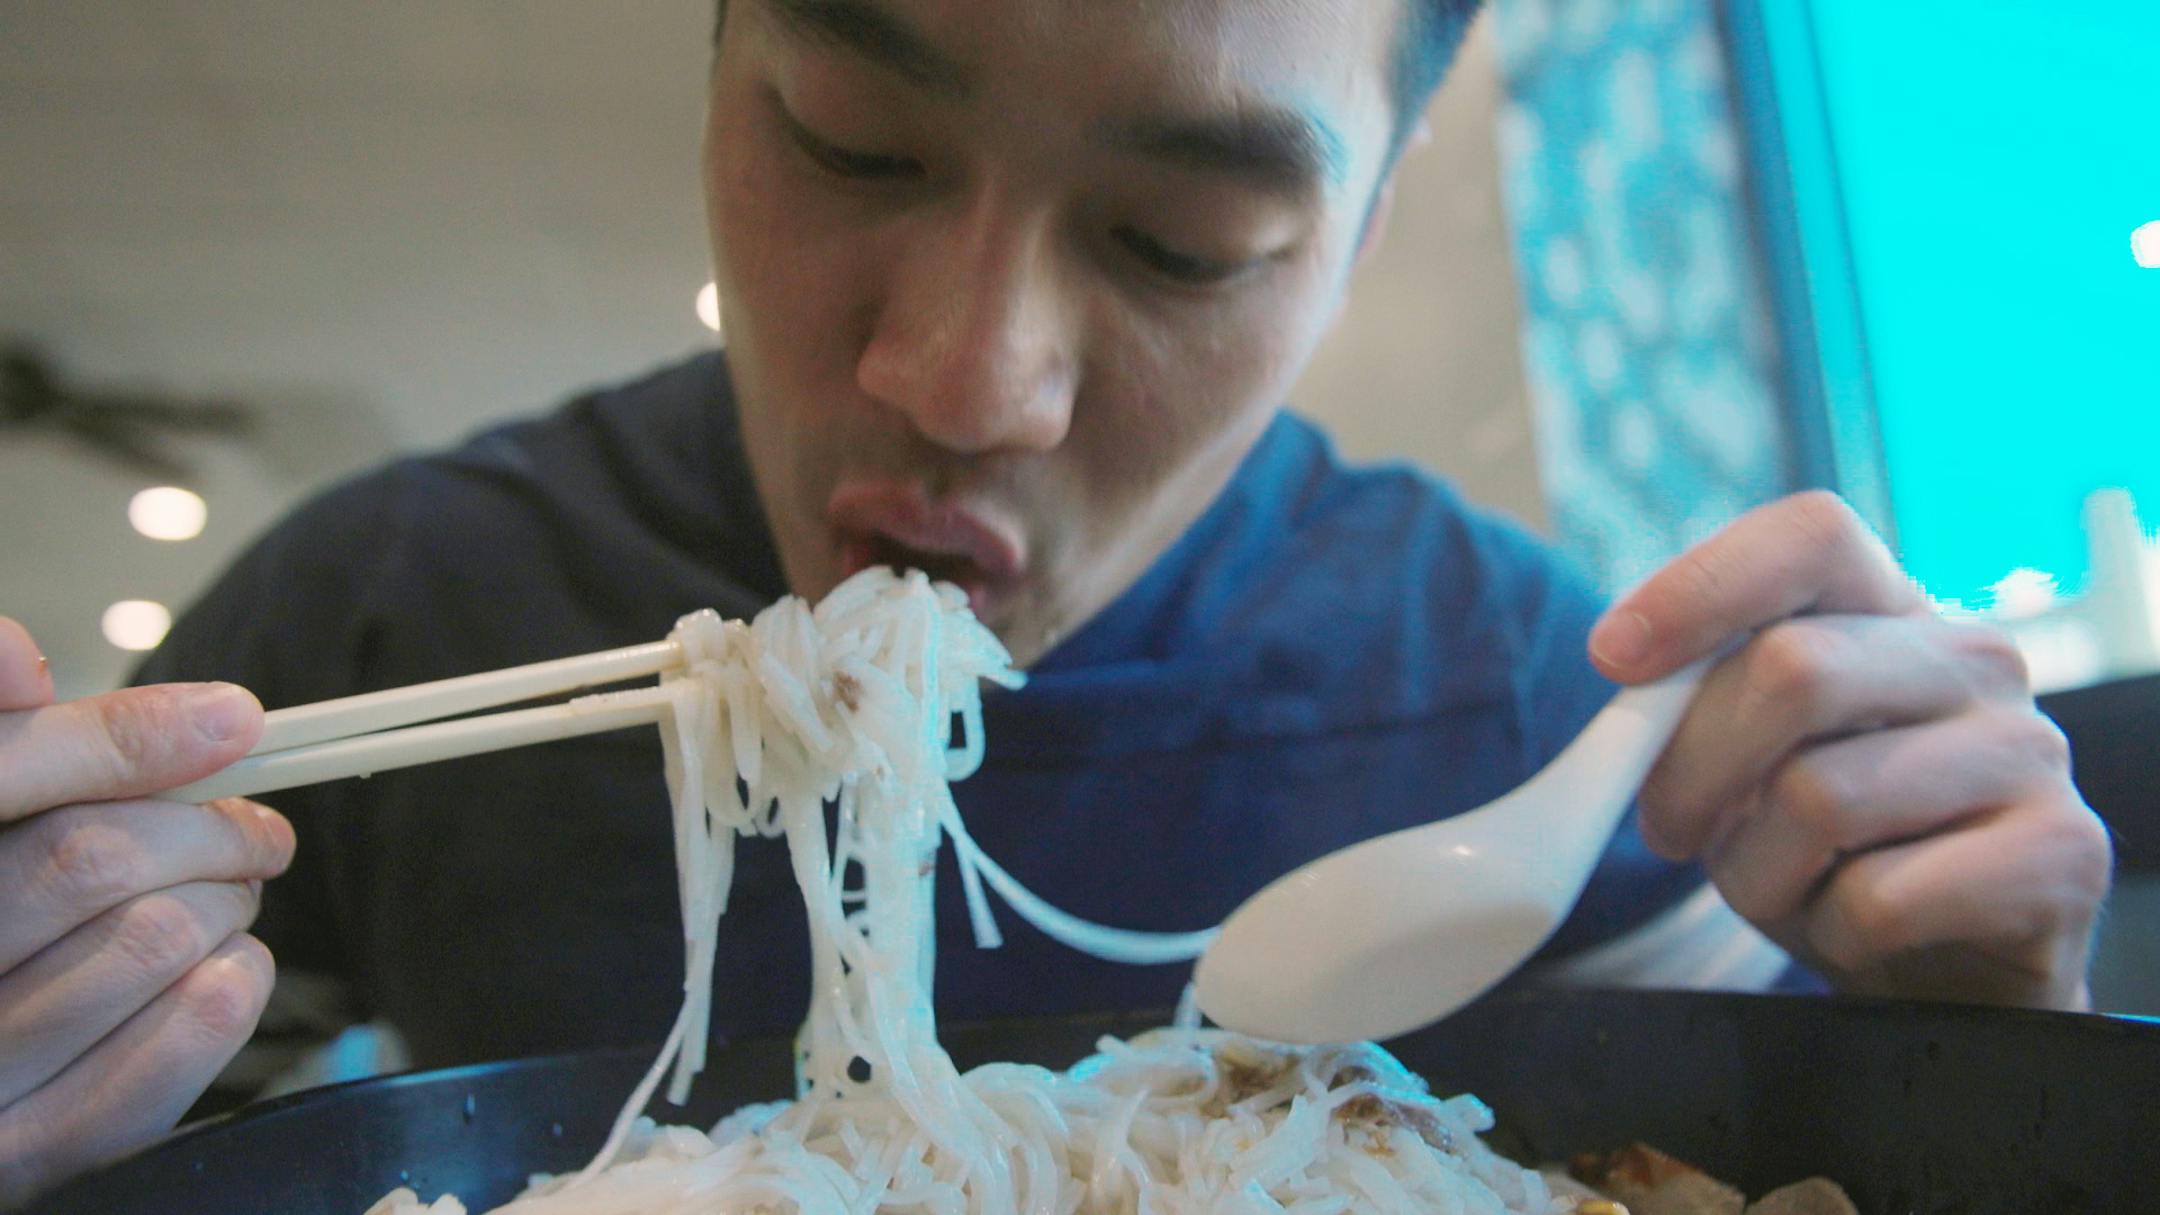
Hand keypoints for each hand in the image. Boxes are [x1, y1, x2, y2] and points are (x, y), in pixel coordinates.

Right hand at [0, 618, 292, 1204]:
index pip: (5, 770)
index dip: (129, 735)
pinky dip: (231, 988)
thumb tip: (19, 658)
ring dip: (228, 904)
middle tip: (253, 830)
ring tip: (230, 901)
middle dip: (207, 827)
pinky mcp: (21, 1157)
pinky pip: (168, 1052)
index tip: (235, 718)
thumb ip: (13, 749)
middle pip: (93, 856)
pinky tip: (228, 968)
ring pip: (151, 941)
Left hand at [1589, 492, 2112, 1009]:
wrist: (1952, 972)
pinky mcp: (2062, 855)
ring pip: (1819, 797)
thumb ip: (1705, 706)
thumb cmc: (1833, 850)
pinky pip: (1880, 898)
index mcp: (1893, 612)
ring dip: (1754, 871)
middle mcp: (1975, 661)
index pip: (1809, 537)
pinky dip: (1828, 932)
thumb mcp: (1756, 762)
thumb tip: (1629, 693)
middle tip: (1668, 830)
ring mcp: (2030, 752)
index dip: (1701, 587)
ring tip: (1778, 888)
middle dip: (1690, 767)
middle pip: (1791, 670)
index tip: (1613, 657)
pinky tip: (1854, 932)